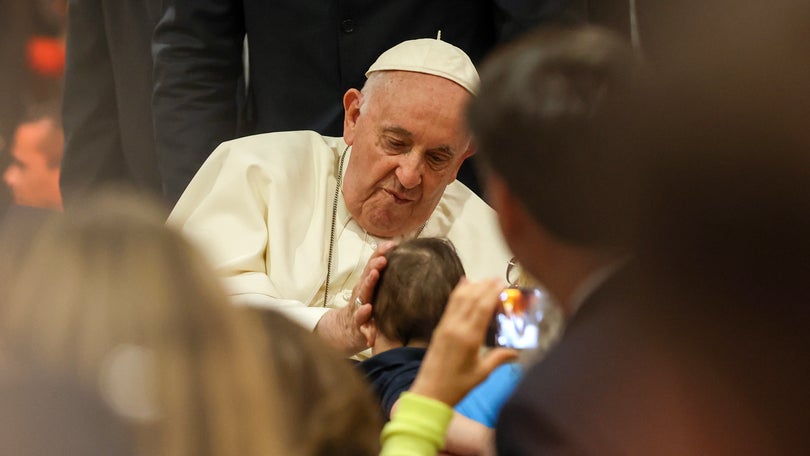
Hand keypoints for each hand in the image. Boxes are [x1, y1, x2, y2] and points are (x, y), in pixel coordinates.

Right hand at [315, 241, 396, 353]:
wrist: (345, 330)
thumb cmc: (365, 306)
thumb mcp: (372, 289)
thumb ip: (380, 273)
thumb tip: (395, 249)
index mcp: (366, 285)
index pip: (372, 266)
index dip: (380, 254)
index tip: (392, 244)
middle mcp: (361, 294)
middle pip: (367, 279)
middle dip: (374, 269)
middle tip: (382, 260)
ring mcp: (358, 309)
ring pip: (362, 298)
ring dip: (368, 287)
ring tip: (374, 278)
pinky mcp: (359, 326)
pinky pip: (362, 325)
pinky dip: (365, 323)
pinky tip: (369, 319)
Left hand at [410, 278, 517, 405]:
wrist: (429, 392)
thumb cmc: (457, 386)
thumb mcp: (482, 373)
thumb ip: (499, 358)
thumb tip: (517, 352)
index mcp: (468, 337)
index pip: (482, 307)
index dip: (492, 292)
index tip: (502, 282)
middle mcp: (456, 327)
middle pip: (471, 298)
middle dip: (485, 285)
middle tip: (498, 279)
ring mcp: (445, 326)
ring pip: (459, 298)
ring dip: (472, 286)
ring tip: (485, 280)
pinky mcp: (439, 328)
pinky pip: (450, 304)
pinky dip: (458, 292)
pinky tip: (464, 283)